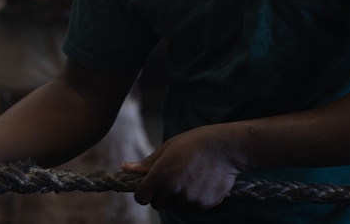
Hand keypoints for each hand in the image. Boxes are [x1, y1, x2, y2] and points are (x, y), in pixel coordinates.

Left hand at [121, 126, 245, 210]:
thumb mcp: (167, 148)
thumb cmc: (194, 143)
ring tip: (189, 176)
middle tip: (172, 177)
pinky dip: (192, 198)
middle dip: (160, 194)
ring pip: (174, 205)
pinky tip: (200, 181)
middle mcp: (174, 191)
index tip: (148, 185)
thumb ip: (146, 164)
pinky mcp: (203, 205)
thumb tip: (124, 168)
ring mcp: (189, 200)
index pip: (141, 197)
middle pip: (157, 203)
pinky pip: (191, 206)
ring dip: (177, 196)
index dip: (143, 191)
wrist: (225, 148)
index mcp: (161, 175)